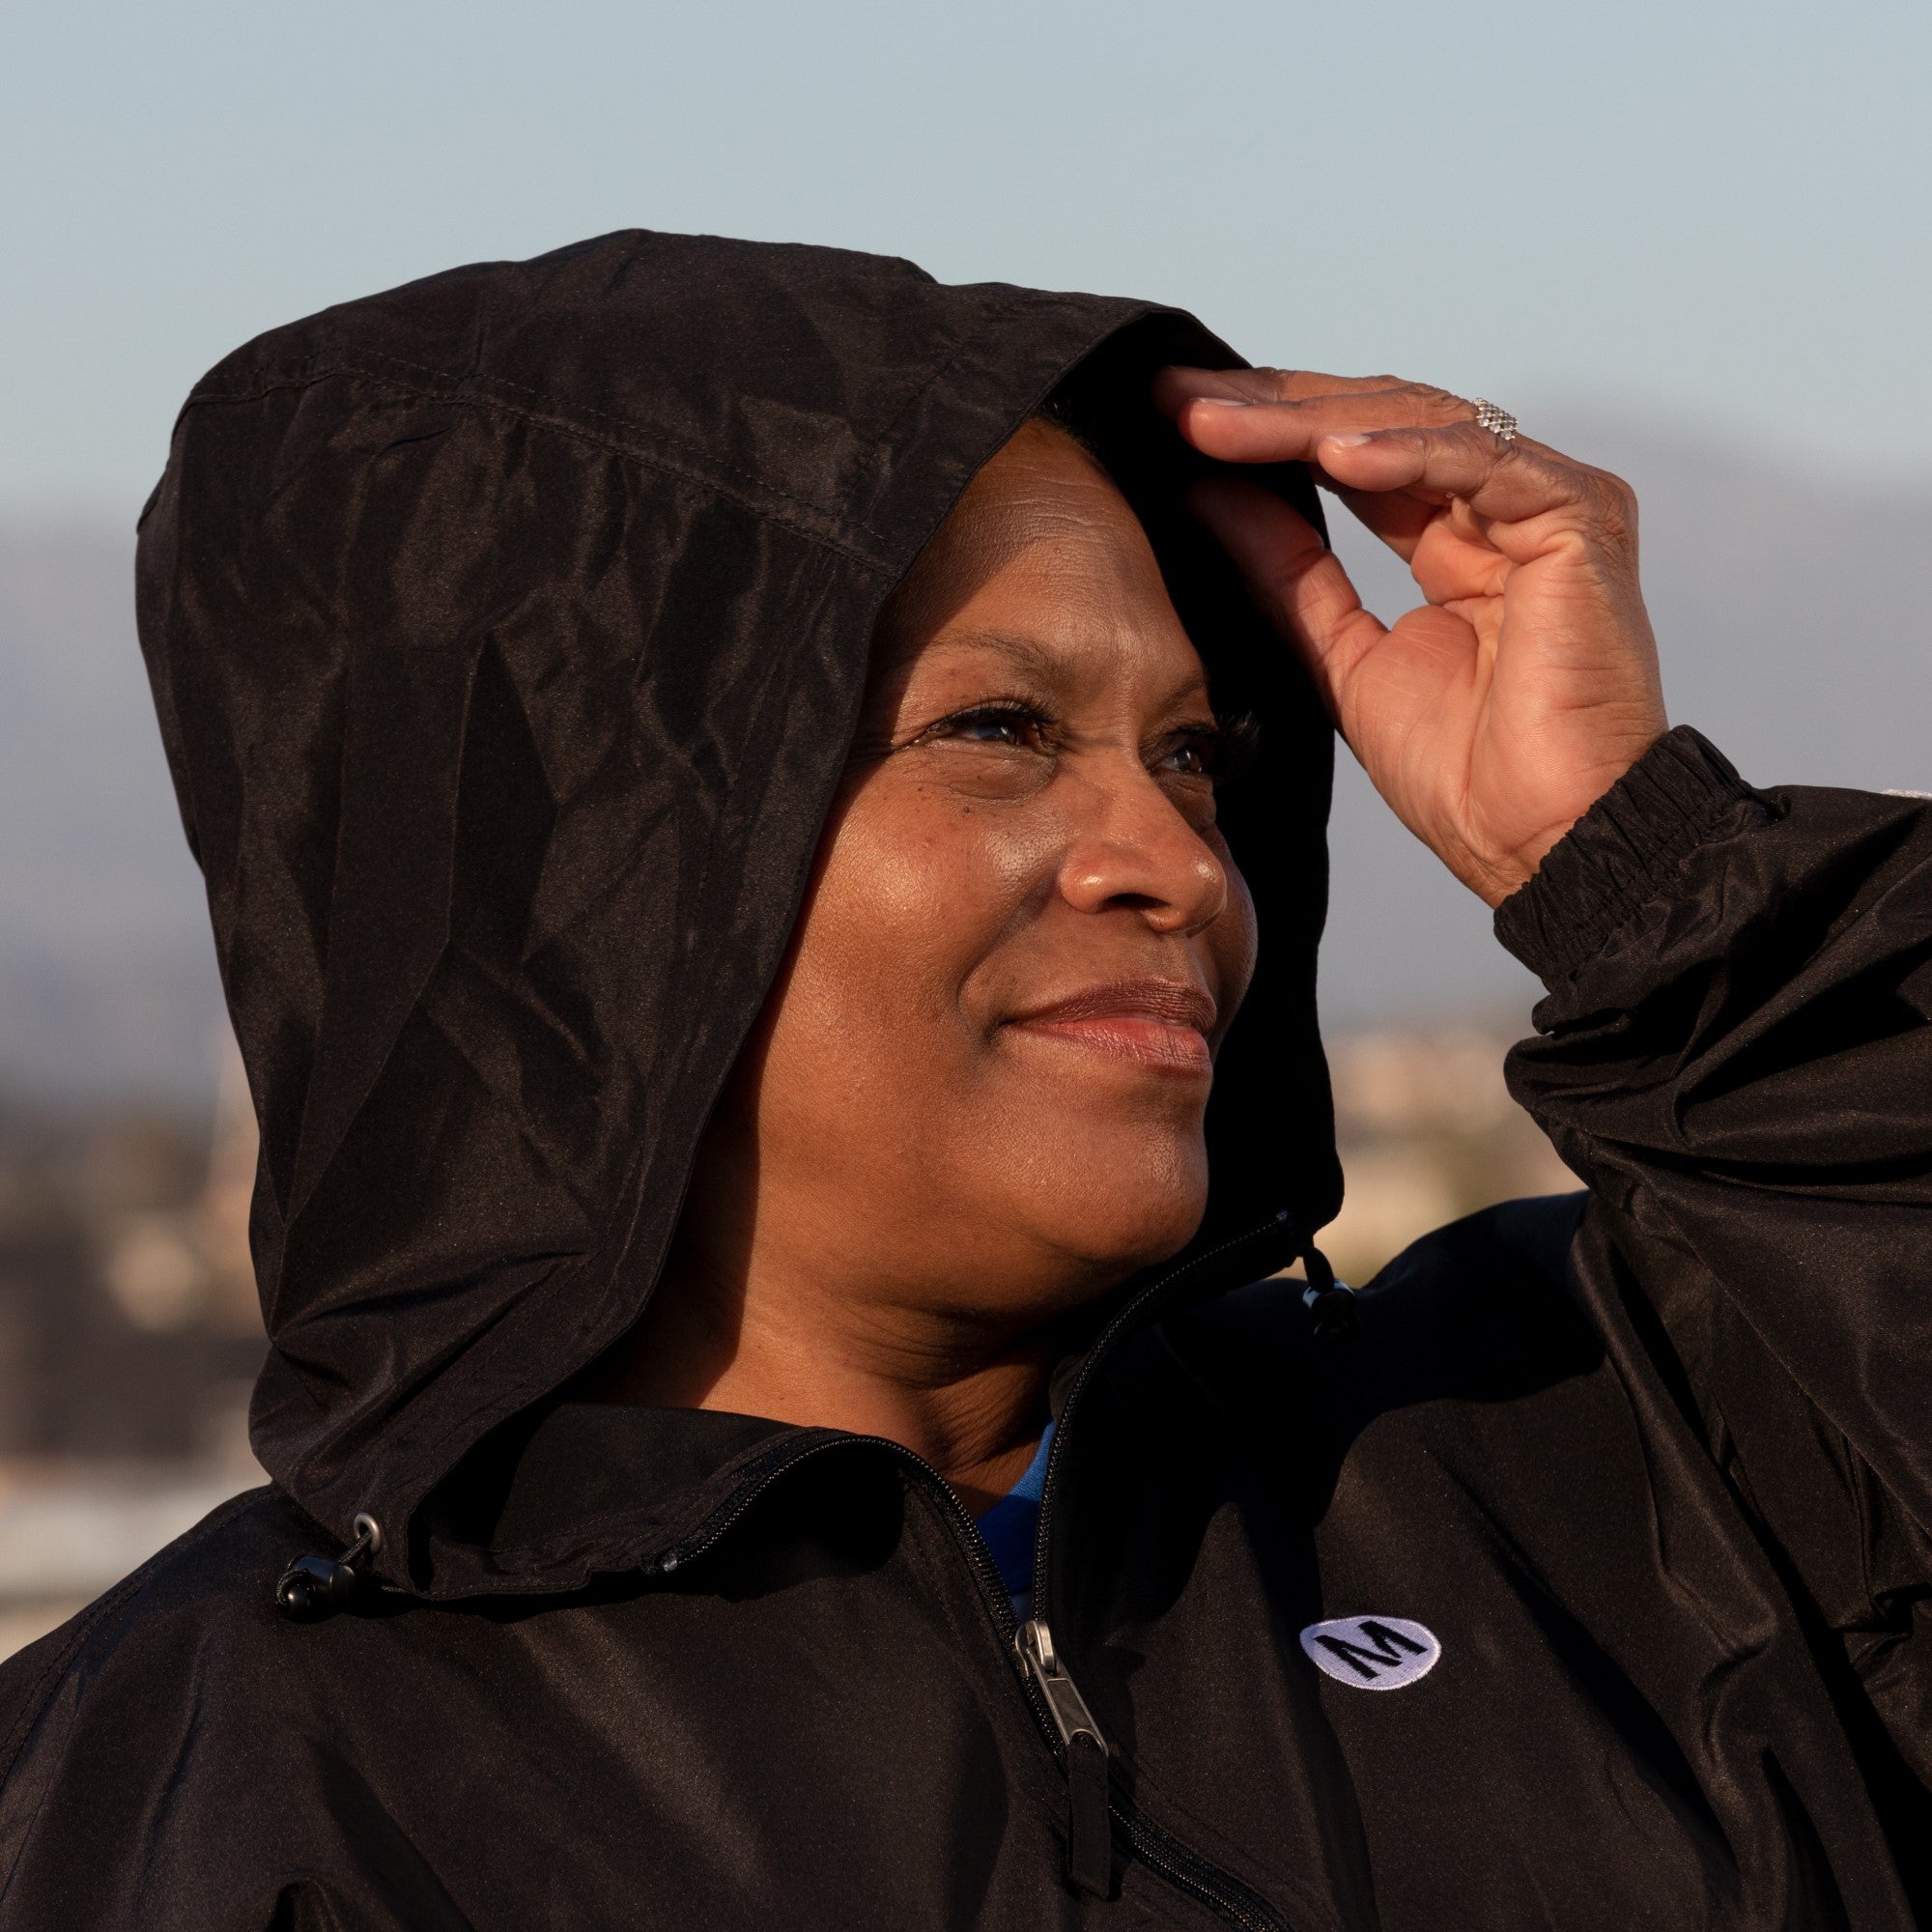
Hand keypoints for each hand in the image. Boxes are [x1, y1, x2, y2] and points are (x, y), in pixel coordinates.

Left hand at [1154, 369, 1667, 907]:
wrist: (1542, 845)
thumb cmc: (1467, 777)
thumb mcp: (1341, 656)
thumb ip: (1285, 571)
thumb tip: (1209, 492)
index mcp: (1458, 541)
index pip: (1354, 454)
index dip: (1265, 434)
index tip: (1174, 420)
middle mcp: (1506, 508)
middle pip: (1380, 422)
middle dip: (1271, 410)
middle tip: (1177, 401)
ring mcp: (1548, 506)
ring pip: (1419, 426)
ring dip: (1310, 424)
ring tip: (1220, 426)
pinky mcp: (1583, 519)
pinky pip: (1481, 464)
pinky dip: (1404, 454)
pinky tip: (1330, 456)